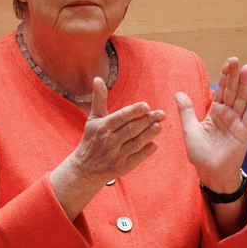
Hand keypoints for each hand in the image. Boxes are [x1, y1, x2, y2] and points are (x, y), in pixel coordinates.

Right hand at [50, 78, 165, 219]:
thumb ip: (99, 99)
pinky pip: (137, 158)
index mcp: (103, 127)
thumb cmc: (92, 139)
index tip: (146, 105)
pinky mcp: (123, 167)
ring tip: (159, 126)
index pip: (121, 117)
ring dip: (149, 134)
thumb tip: (98, 79)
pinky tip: (155, 144)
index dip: (134, 111)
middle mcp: (110, 141)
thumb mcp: (93, 118)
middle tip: (161, 114)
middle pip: (131, 129)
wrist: (85, 168)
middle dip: (147, 120)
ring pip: (136, 143)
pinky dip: (146, 152)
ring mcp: (117, 155)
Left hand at [176, 57, 246, 192]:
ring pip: (242, 100)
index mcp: (216, 112)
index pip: (221, 90)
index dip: (225, 76)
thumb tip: (178, 93)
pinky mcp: (245, 133)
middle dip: (234, 76)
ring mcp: (238, 123)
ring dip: (244, 85)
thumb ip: (186, 111)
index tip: (228, 62)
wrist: (210, 173)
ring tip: (246, 69)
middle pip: (233, 91)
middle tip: (236, 60)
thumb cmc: (201, 154)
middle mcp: (228, 115)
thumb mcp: (190, 130)